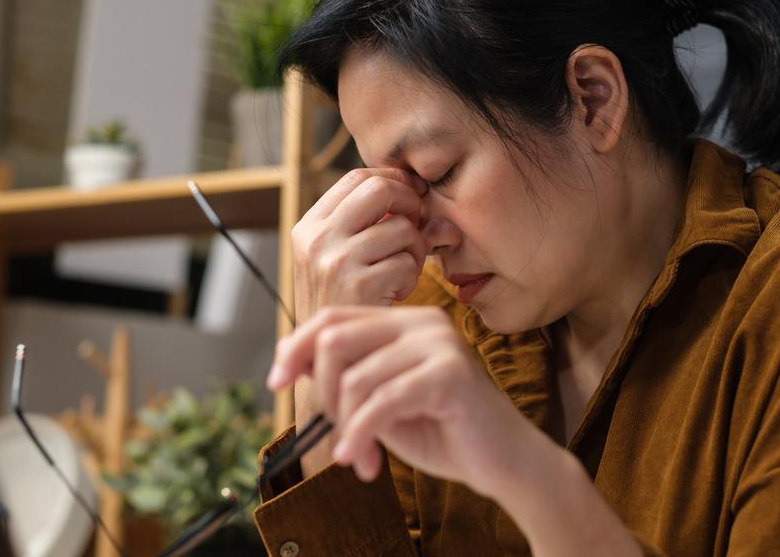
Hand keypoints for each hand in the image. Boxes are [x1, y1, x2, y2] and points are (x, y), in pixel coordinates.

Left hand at [268, 305, 535, 499]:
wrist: (502, 463)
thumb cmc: (443, 431)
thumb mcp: (381, 401)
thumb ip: (348, 378)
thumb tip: (292, 363)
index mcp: (404, 321)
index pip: (333, 317)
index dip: (295, 346)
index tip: (276, 382)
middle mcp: (421, 321)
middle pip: (335, 339)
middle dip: (323, 395)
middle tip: (335, 434)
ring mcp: (438, 342)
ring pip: (356, 378)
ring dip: (346, 429)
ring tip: (357, 459)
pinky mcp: (450, 372)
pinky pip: (382, 402)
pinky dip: (360, 436)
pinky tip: (359, 461)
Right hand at [291, 169, 428, 323]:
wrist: (324, 358)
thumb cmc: (343, 304)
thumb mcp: (344, 261)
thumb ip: (379, 228)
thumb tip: (436, 212)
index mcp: (309, 227)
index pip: (357, 177)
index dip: (393, 182)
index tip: (411, 199)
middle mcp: (317, 239)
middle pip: (380, 189)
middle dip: (410, 203)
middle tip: (416, 227)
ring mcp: (335, 261)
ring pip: (401, 227)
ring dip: (414, 249)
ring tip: (400, 271)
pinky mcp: (358, 285)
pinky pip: (407, 262)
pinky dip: (410, 277)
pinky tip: (396, 292)